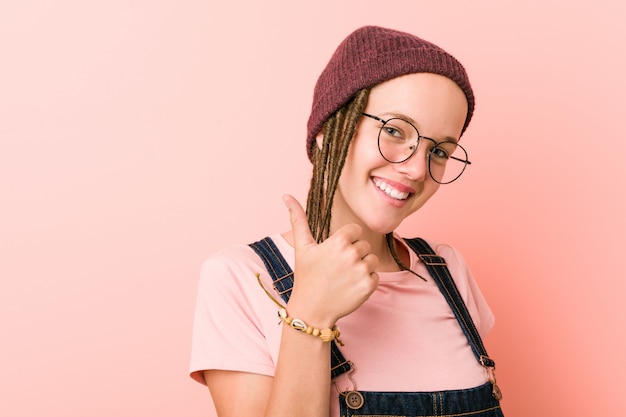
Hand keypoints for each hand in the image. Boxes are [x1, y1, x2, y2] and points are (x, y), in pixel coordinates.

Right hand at [282, 194, 378, 326]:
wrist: (312, 310)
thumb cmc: (306, 276)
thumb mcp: (302, 247)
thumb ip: (298, 219)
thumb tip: (286, 195)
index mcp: (338, 242)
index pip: (355, 230)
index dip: (346, 241)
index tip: (335, 253)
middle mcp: (351, 255)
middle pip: (364, 245)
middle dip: (354, 255)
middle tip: (337, 268)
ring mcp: (361, 271)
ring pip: (372, 260)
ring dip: (362, 267)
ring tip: (344, 277)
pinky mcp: (369, 286)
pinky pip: (376, 276)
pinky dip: (366, 282)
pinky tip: (350, 287)